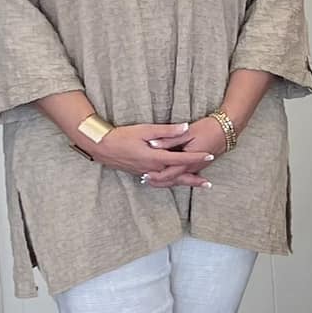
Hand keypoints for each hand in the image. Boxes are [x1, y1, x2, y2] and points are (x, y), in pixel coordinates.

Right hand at [89, 122, 207, 187]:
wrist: (101, 147)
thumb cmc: (122, 136)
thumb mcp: (145, 129)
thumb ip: (167, 130)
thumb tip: (185, 127)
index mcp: (155, 157)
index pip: (181, 159)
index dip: (196, 158)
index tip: (210, 155)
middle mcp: (152, 169)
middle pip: (177, 176)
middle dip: (194, 179)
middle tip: (208, 183)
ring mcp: (146, 173)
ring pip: (169, 181)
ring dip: (184, 183)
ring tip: (197, 184)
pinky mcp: (141, 173)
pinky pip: (160, 181)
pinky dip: (171, 182)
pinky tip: (175, 181)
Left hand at [136, 115, 231, 188]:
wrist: (227, 129)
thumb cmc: (208, 129)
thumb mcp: (187, 132)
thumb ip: (169, 139)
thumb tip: (153, 143)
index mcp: (188, 160)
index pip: (168, 173)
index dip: (155, 175)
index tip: (144, 174)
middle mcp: (192, 167)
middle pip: (173, 179)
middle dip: (158, 181)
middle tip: (144, 180)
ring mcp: (197, 167)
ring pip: (179, 178)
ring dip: (166, 180)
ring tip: (152, 180)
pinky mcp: (199, 165)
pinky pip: (185, 174)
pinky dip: (175, 177)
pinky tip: (169, 175)